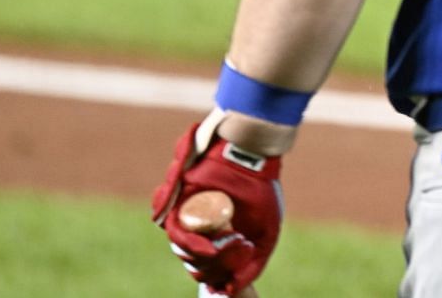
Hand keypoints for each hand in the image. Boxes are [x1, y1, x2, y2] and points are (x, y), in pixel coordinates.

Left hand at [150, 111, 283, 295]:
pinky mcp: (177, 205)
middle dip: (212, 269)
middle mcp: (200, 230)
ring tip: (223, 250)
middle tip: (234, 256)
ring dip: (201, 260)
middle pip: (194, 264)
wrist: (251, 158)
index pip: (209, 268)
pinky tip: (209, 247)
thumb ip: (253, 265)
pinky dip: (190, 245)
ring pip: (183, 251)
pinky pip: (174, 233)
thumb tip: (231, 291)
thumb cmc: (261, 191)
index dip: (218, 277)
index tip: (228, 281)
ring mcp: (187, 218)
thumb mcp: (267, 234)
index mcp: (219, 237)